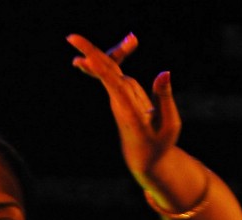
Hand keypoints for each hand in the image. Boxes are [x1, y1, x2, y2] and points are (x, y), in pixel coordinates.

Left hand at [66, 31, 180, 188]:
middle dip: (90, 54)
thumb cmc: (158, 144)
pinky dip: (117, 54)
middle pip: (104, 73)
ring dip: (108, 49)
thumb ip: (165, 98)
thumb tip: (164, 72)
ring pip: (108, 67)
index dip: (101, 71)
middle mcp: (120, 102)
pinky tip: (128, 42)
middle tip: (71, 37)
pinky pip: (113, 70)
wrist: (144, 158)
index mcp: (130, 113)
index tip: (87, 59)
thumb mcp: (169, 125)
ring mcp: (118, 96)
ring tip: (91, 39)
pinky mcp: (121, 92)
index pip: (114, 86)